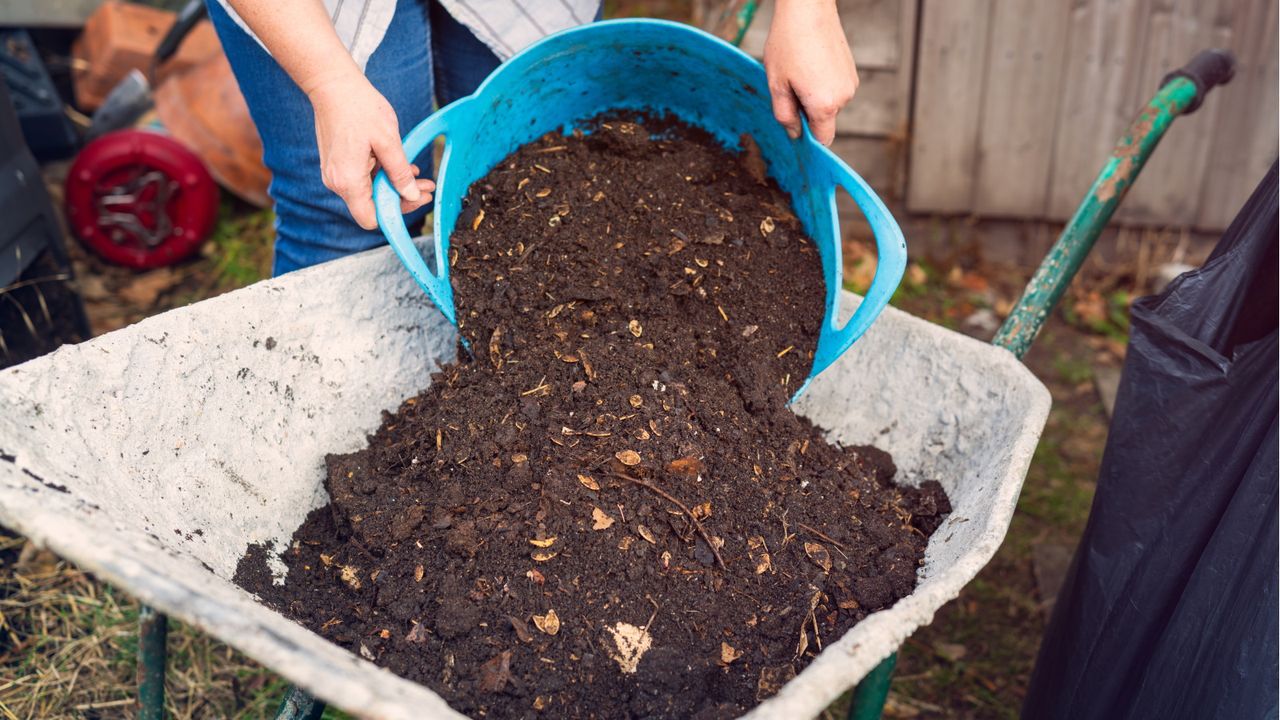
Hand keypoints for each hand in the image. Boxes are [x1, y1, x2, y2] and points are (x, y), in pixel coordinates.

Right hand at [306, 71, 433, 229]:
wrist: (332, 84)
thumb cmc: (359, 107)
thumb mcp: (388, 141)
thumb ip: (400, 172)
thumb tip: (411, 195)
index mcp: (348, 180)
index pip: (372, 218)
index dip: (397, 213)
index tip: (418, 200)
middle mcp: (337, 182)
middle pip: (372, 206)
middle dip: (401, 198)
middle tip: (427, 187)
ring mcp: (334, 173)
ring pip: (369, 192)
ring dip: (394, 185)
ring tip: (419, 174)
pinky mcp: (337, 164)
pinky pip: (362, 178)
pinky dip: (382, 175)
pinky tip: (401, 164)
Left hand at [763, 0, 858, 144]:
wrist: (808, 9)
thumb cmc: (788, 44)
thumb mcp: (777, 84)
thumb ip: (784, 115)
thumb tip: (794, 133)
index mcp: (824, 104)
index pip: (823, 140)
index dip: (808, 138)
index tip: (795, 127)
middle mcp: (844, 97)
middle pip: (824, 121)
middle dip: (807, 112)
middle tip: (790, 87)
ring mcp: (850, 83)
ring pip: (830, 104)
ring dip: (814, 97)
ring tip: (800, 71)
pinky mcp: (852, 72)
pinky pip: (835, 90)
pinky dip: (823, 84)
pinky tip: (811, 65)